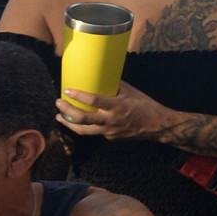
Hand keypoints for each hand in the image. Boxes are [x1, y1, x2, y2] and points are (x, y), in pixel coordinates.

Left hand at [56, 79, 170, 141]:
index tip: (67, 90)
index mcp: (117, 106)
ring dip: (69, 123)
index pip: (93, 101)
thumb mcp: (131, 92)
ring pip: (83, 130)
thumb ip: (115, 86)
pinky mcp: (110, 137)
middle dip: (67, 111)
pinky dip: (85, 127)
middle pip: (82, 119)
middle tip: (59, 103)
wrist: (157, 125)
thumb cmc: (145, 105)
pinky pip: (95, 132)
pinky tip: (79, 122)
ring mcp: (109, 131)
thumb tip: (101, 77)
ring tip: (59, 117)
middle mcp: (111, 120)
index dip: (78, 95)